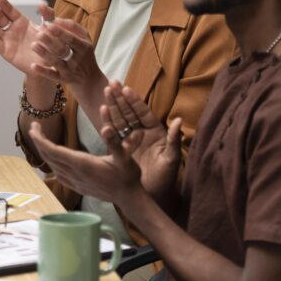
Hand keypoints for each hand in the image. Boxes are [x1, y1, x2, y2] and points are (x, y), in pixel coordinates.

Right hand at [0, 0, 45, 73]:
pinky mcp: (6, 51)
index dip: (5, 5)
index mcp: (22, 22)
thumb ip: (48, 16)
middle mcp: (13, 30)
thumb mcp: (50, 28)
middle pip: (0, 18)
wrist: (48, 64)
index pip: (11, 11)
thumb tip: (42, 4)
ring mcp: (8, 40)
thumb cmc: (49, 45)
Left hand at [29, 17, 101, 88]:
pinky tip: (33, 65)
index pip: (73, 38)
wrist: (90, 80)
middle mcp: (77, 59)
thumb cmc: (84, 55)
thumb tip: (56, 18)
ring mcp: (70, 70)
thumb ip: (73, 27)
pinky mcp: (63, 79)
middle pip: (63, 50)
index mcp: (84, 46)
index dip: (61, 32)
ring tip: (33, 45)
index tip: (49, 24)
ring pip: (56, 62)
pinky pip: (52, 75)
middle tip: (39, 34)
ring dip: (44, 53)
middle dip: (51, 41)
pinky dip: (43, 71)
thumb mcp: (84, 39)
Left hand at [29, 120, 143, 204]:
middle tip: (34, 127)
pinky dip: (51, 164)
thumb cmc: (128, 176)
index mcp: (82, 163)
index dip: (40, 139)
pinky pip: (58, 175)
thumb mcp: (125, 157)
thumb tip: (107, 128)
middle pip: (49, 157)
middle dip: (39, 141)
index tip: (34, 127)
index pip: (53, 150)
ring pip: (52, 166)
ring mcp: (75, 182)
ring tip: (41, 139)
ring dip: (44, 152)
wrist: (129, 198)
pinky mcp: (78, 187)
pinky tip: (53, 160)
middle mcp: (75, 173)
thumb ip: (114, 142)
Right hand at [101, 81, 181, 201]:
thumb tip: (179, 121)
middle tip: (111, 84)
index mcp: (155, 133)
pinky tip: (101, 112)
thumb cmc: (166, 179)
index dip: (135, 101)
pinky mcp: (120, 149)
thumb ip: (173, 140)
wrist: (153, 196)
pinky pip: (112, 134)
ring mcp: (130, 141)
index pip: (143, 113)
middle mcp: (141, 134)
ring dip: (112, 106)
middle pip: (129, 112)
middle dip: (120, 98)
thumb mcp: (171, 159)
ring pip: (120, 119)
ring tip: (105, 91)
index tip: (126, 89)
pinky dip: (106, 123)